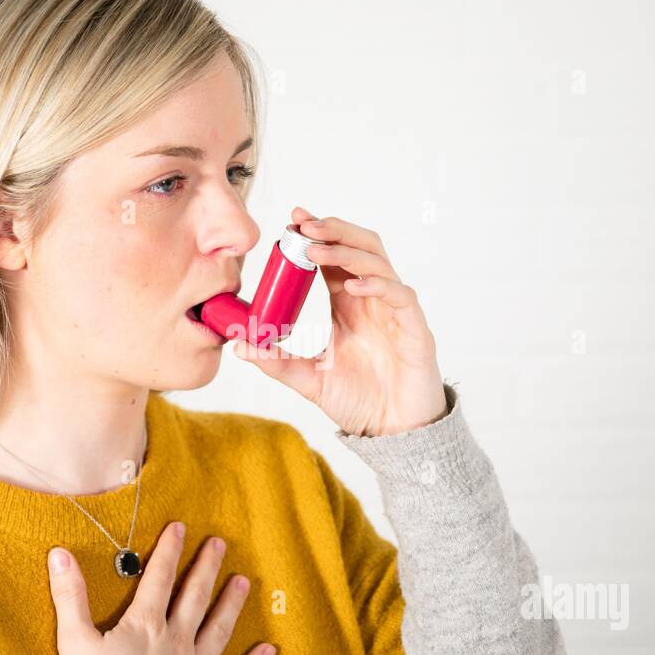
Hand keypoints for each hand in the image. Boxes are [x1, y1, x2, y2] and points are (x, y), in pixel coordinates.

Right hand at [45, 520, 274, 654]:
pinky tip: (269, 651)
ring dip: (231, 604)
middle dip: (206, 567)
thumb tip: (59, 554)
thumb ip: (70, 596)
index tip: (180, 527)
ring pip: (218, 630)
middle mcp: (175, 641)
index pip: (159, 578)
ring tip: (244, 581)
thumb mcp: (74, 639)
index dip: (169, 550)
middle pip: (195, 597)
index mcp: (145, 625)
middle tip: (220, 544)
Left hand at [233, 205, 446, 436]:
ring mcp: (396, 312)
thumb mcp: (308, 380)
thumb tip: (239, 345)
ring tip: (316, 249)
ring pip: (378, 263)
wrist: (393, 433)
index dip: (316, 236)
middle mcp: (373, 300)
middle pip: (359, 246)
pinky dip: (377, 285)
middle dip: (332, 230)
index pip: (334, 256)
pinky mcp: (415, 329)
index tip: (291, 221)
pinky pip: (400, 296)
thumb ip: (276, 361)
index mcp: (349, 304)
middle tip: (302, 224)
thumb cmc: (360, 401)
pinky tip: (352, 286)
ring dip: (346, 250)